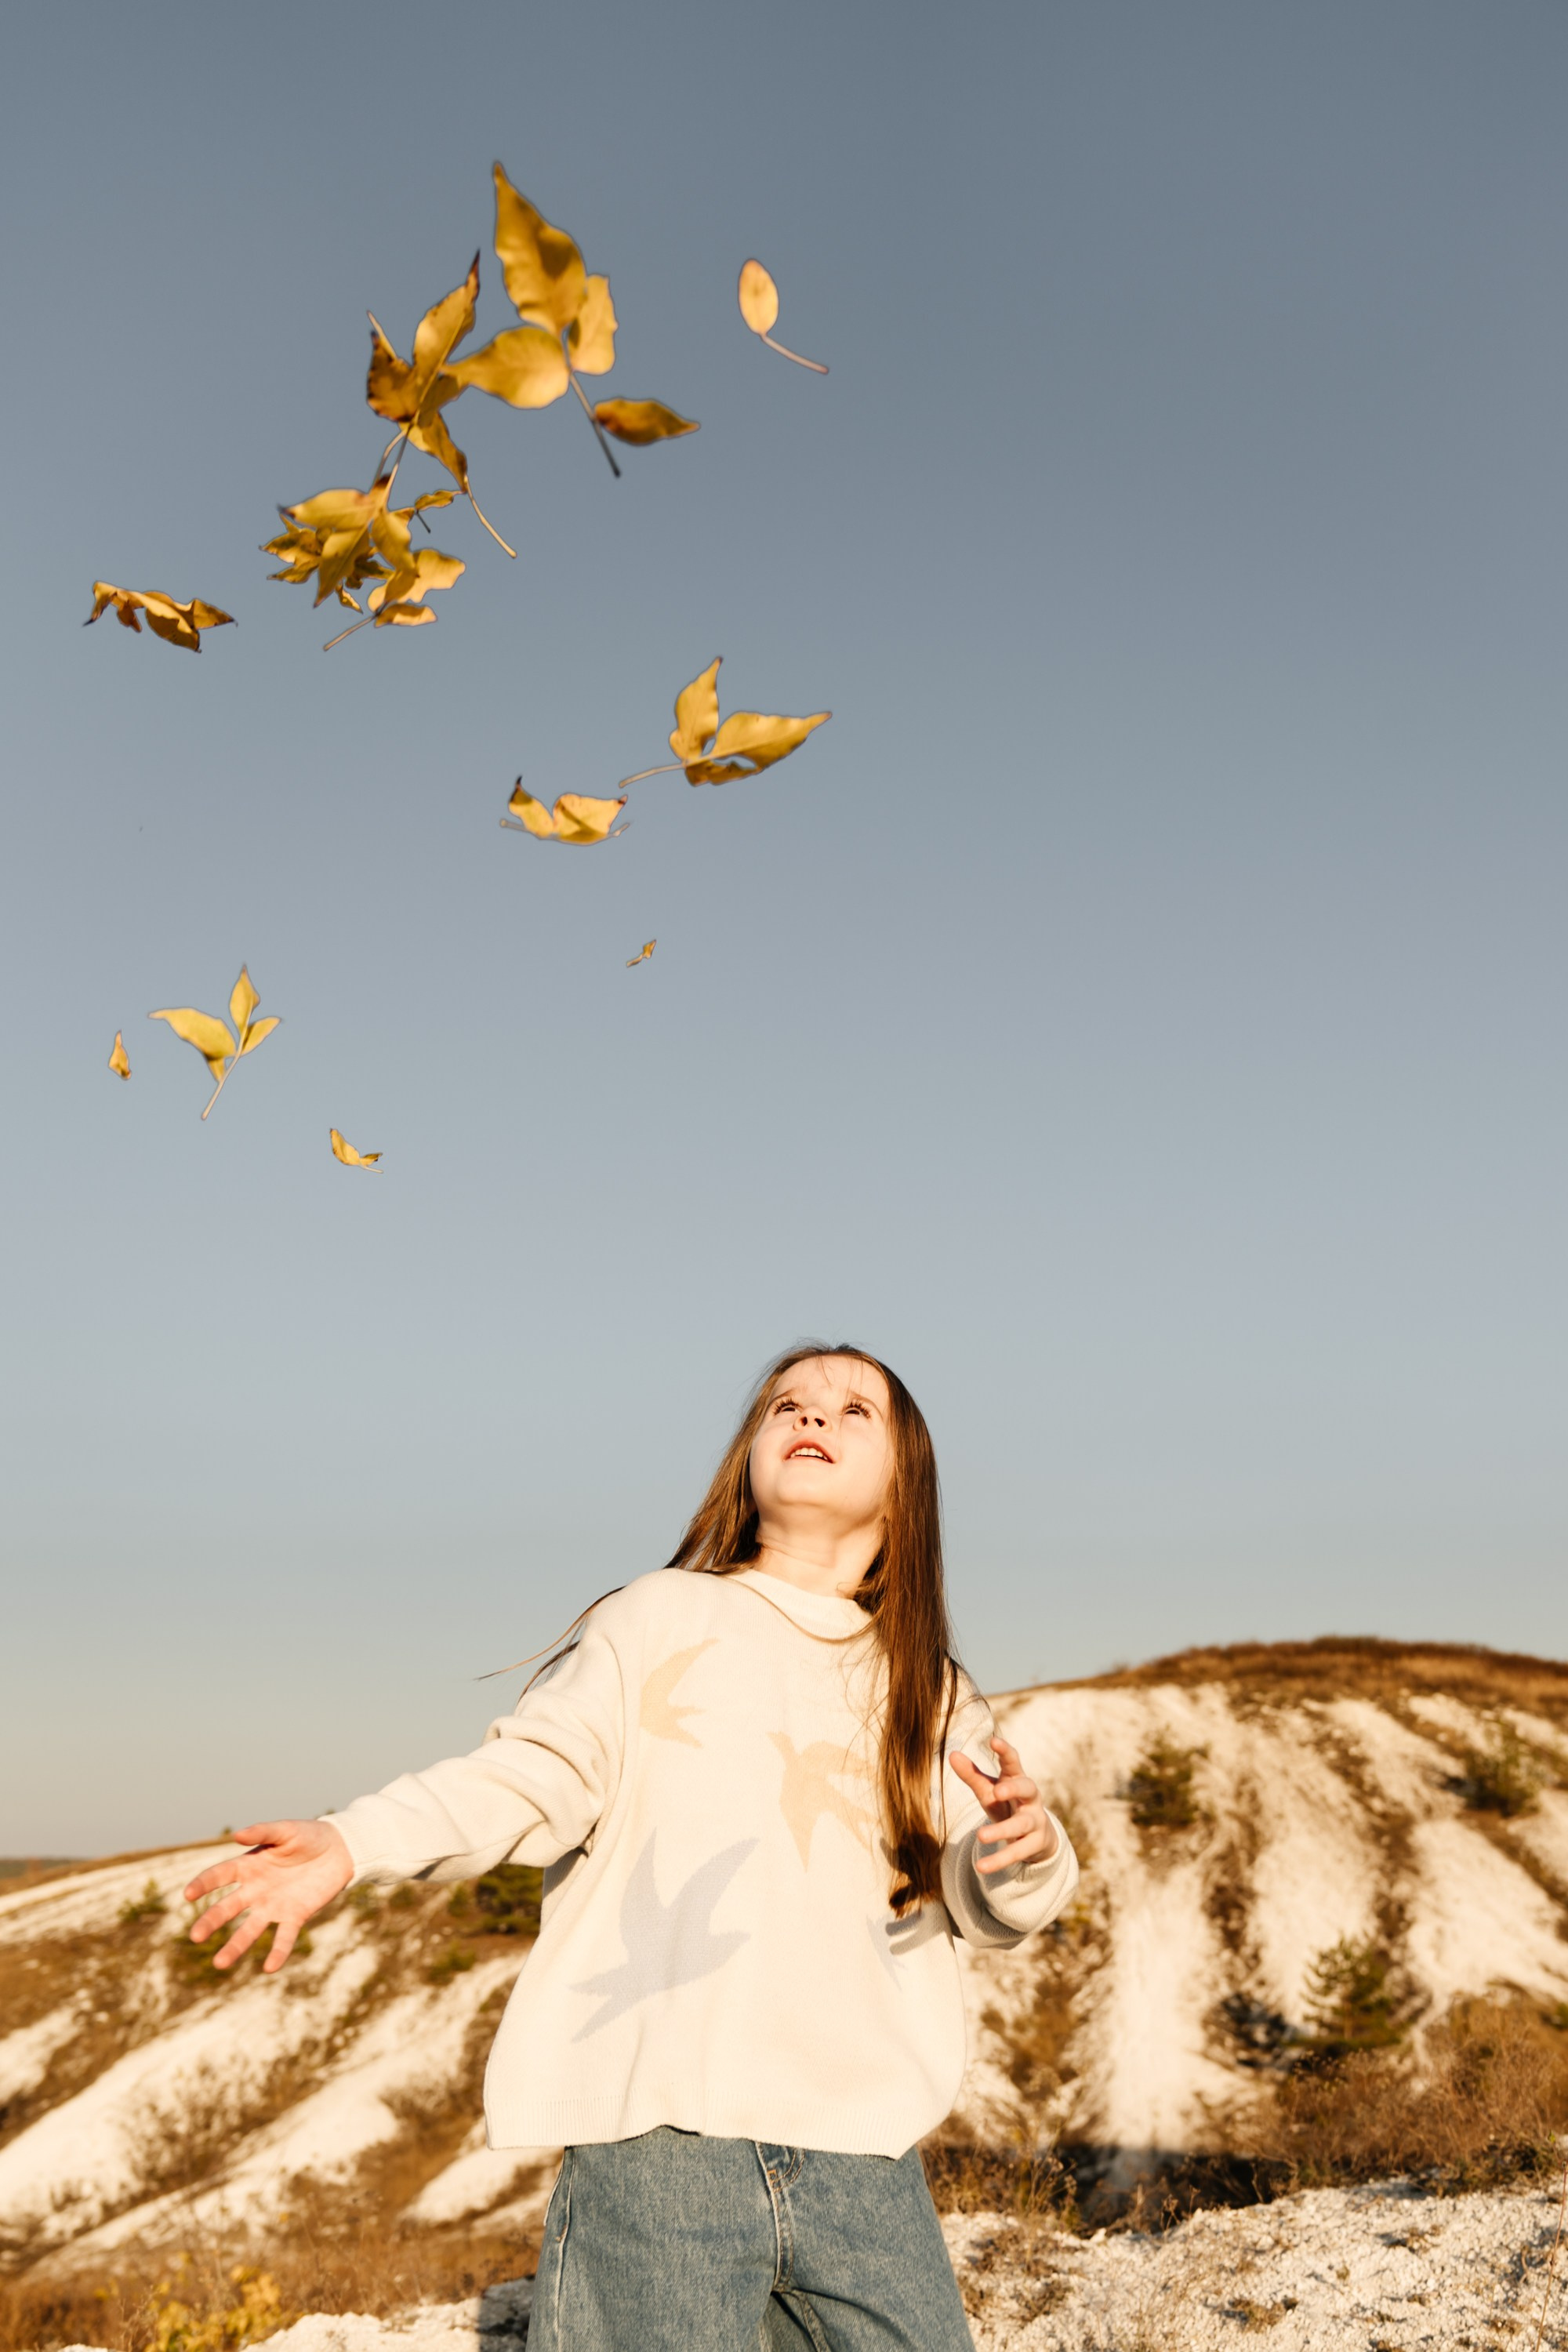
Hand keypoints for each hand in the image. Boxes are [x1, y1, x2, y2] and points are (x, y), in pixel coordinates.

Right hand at [183, 1819, 353, 1972]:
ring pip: (250, 1929)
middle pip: (228, 1908)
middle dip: (211, 1921)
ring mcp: (273, 1905)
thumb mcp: (286, 1830)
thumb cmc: (308, 1836)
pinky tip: (269, 1967)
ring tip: (220, 1964)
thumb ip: (263, 1832)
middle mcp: (256, 1890)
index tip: (188, 1895)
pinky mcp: (295, 1916)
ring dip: (236, 1946)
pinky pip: (284, 1937)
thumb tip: (236, 1835)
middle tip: (195, 1936)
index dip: (204, 1884)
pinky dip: (278, 1952)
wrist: (340, 1849)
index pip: (220, 1876)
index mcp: (249, 1866)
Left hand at [948, 1735, 1057, 1874]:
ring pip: (1021, 1824)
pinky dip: (1000, 1860)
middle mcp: (1030, 1798)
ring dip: (1002, 1830)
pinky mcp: (1035, 1844)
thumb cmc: (1007, 1804)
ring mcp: (1035, 1820)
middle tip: (996, 1792)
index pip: (1014, 1762)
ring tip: (981, 1836)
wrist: (1036, 1836)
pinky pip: (1018, 1852)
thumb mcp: (989, 1790)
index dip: (1005, 1751)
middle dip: (1013, 1789)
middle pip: (1027, 1788)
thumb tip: (951, 1754)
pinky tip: (981, 1867)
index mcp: (1017, 1779)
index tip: (993, 1740)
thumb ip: (972, 1775)